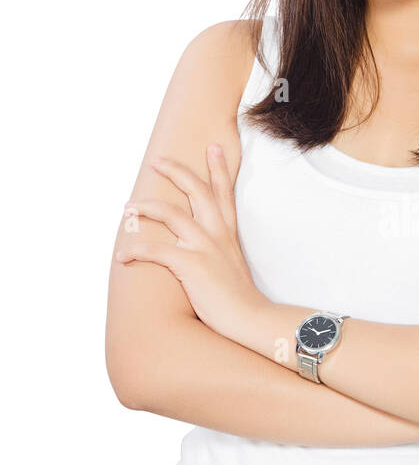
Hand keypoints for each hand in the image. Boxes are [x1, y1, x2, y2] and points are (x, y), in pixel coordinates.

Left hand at [114, 145, 265, 339]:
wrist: (250, 318)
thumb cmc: (239, 298)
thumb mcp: (232, 265)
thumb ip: (220, 251)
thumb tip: (204, 250)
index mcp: (228, 233)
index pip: (224, 193)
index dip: (218, 168)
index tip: (212, 147)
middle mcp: (217, 234)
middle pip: (196, 190)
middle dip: (176, 172)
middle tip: (156, 161)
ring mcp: (205, 247)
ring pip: (170, 214)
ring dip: (145, 208)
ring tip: (128, 208)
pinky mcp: (192, 265)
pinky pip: (156, 251)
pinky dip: (135, 251)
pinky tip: (122, 257)